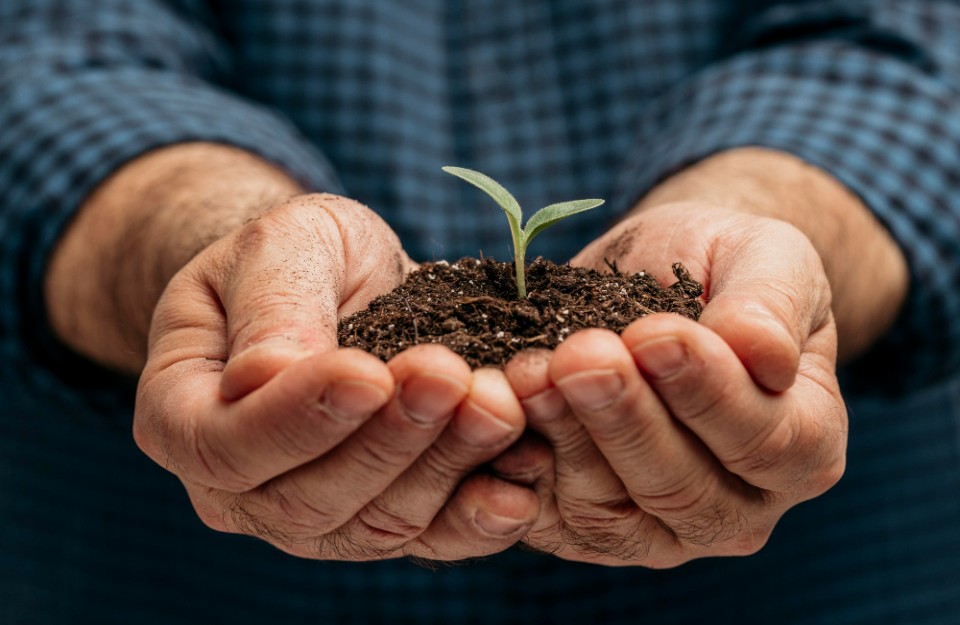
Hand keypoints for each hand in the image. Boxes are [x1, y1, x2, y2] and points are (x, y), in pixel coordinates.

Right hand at [134, 193, 540, 560]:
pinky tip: (520, 488)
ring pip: (378, 523)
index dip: (300, 417)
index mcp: (184, 416)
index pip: (228, 443)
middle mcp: (242, 488)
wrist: (344, 283)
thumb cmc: (298, 256)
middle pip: (310, 497)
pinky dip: (477, 520)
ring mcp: (315, 515)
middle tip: (450, 378)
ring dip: (446, 468)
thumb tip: (266, 377)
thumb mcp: (280, 246)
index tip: (368, 372)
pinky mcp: (384, 519)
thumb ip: (272, 308)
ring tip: (499, 406)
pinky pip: (429, 539)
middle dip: (391, 439)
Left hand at [502, 202, 847, 566]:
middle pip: (679, 488)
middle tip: (580, 355)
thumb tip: (763, 354)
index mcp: (803, 448)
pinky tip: (499, 410)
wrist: (659, 278)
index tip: (654, 334)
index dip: (706, 392)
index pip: (764, 441)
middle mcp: (736, 507)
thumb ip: (770, 304)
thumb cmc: (723, 269)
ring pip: (607, 510)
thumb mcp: (766, 257)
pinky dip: (517, 469)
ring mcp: (657, 530)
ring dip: (564, 437)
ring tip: (531, 369)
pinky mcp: (584, 527)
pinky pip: (547, 516)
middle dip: (623, 418)